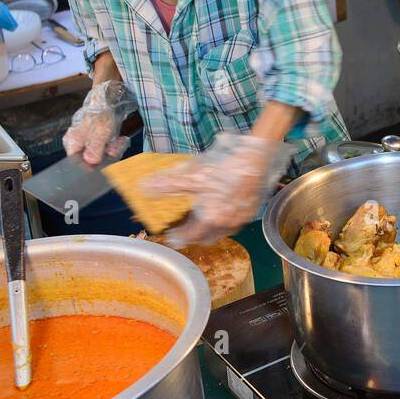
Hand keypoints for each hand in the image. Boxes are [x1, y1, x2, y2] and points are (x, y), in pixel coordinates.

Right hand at [63, 80, 136, 165]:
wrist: (108, 99)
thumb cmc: (102, 112)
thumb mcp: (100, 132)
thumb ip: (95, 148)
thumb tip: (91, 162)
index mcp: (73, 142)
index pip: (77, 163)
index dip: (91, 166)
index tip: (104, 165)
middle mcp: (78, 143)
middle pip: (90, 159)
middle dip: (106, 156)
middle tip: (116, 148)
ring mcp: (87, 141)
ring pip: (100, 154)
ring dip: (112, 150)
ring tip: (119, 141)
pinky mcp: (97, 139)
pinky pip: (105, 148)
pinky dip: (113, 145)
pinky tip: (120, 140)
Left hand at [144, 132, 292, 247]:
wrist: (256, 159)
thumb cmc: (224, 169)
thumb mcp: (191, 176)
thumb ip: (167, 185)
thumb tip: (143, 188)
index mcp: (211, 220)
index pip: (191, 236)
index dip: (179, 237)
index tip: (172, 236)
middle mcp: (227, 224)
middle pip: (208, 238)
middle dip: (196, 237)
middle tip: (186, 230)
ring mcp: (242, 218)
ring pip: (223, 231)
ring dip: (211, 229)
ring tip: (204, 218)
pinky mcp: (252, 210)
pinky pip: (236, 222)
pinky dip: (225, 220)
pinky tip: (223, 207)